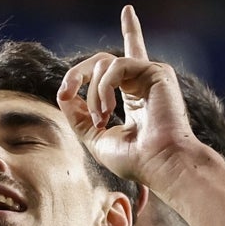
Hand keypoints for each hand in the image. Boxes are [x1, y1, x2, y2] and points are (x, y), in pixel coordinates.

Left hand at [57, 5, 194, 192]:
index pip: (116, 67)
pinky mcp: (156, 71)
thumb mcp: (96, 138)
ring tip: (101, 120)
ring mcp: (149, 76)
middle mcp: (140, 83)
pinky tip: (109, 110)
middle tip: (65, 94)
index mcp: (132, 97)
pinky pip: (117, 65)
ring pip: (104, 64)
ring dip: (94, 94)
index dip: (86, 69)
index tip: (64, 94)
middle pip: (100, 61)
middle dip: (76, 74)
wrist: (161, 164)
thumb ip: (79, 117)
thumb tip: (63, 96)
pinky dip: (105, 87)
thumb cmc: (135, 160)